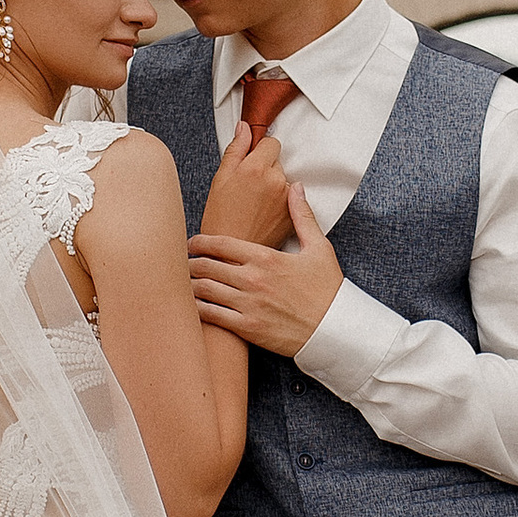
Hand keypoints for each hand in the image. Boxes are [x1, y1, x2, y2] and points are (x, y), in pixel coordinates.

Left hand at [190, 185, 341, 355]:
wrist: (335, 329)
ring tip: (183, 281)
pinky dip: (197, 309)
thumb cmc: (328, 289)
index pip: (221, 243)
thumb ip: (302, 216)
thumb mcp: (319, 248)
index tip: (192, 242)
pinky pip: (212, 315)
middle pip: (207, 265)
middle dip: (190, 262)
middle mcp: (253, 279)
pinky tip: (192, 305)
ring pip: (204, 290)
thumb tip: (295, 187)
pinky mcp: (247, 328)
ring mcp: (248, 305)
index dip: (201, 241)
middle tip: (182, 261)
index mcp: (266, 257)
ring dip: (190, 284)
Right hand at [198, 118, 290, 250]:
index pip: (272, 142)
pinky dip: (278, 203)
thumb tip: (244, 127)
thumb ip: (236, 149)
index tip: (251, 162)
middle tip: (247, 188)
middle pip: (277, 162)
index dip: (259, 150)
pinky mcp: (292, 214)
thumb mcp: (220, 179)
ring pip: (283, 180)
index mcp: (257, 168)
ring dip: (272, 187)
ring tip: (253, 204)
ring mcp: (286, 198)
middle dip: (265, 169)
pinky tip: (262, 214)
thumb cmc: (220, 218)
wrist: (228, 255)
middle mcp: (276, 180)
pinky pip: (288, 199)